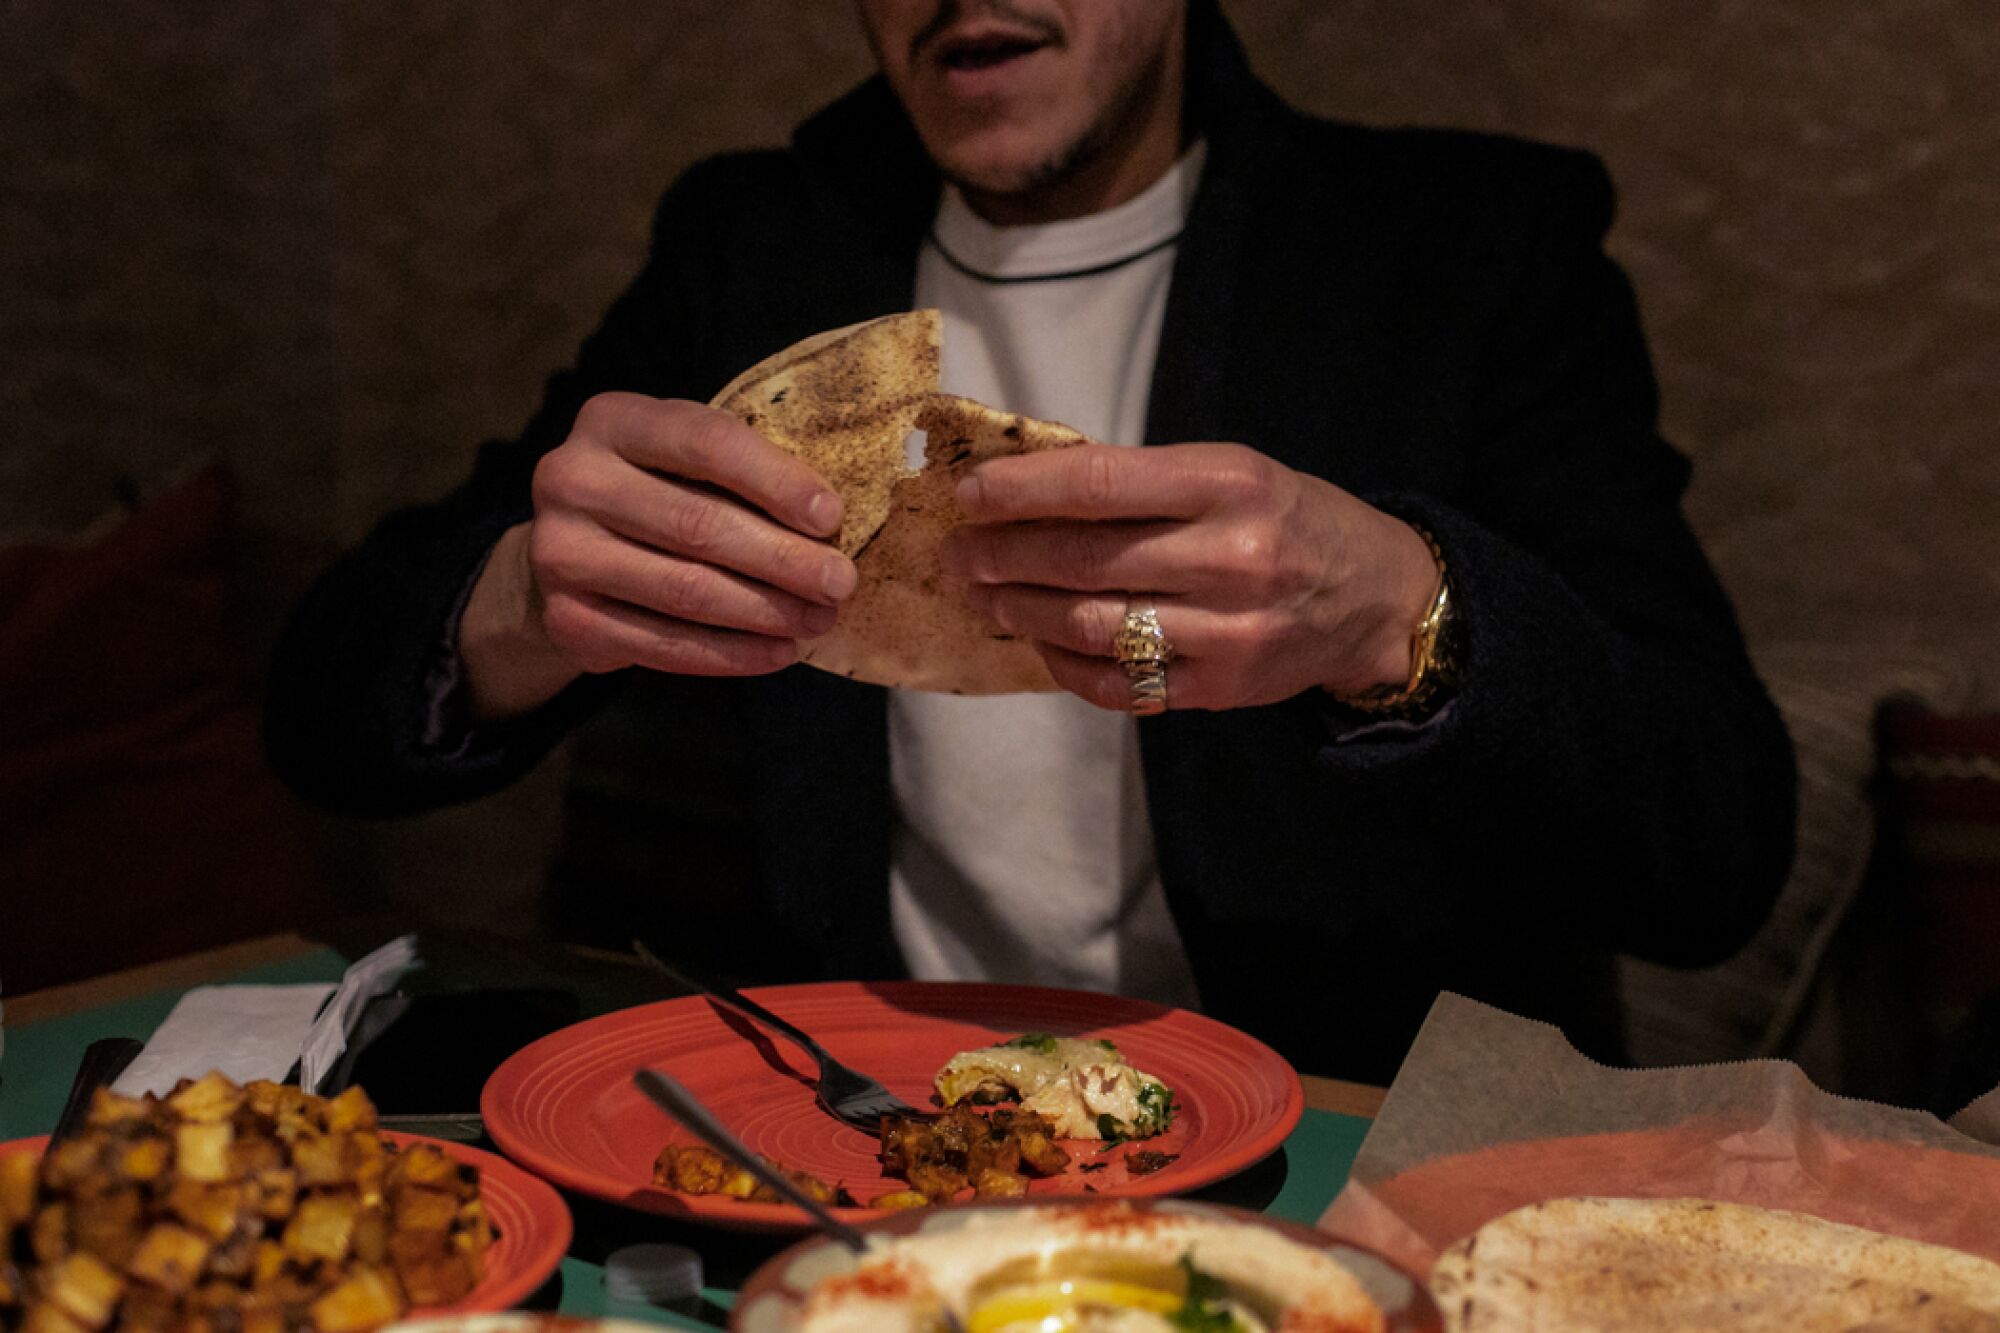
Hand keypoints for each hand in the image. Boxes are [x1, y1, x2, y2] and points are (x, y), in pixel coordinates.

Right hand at [459, 392, 857, 719]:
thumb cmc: (657, 493)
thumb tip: (830, 524)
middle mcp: (572, 479)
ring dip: (764, 611)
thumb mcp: (687, 462)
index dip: (776, 481)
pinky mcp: (565, 619)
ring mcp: (559, 552)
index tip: (831, 518)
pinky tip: (777, 652)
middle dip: (782, 559)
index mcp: (613, 420)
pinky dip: (730, 654)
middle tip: (839, 583)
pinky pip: (662, 645)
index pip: (706, 443)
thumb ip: (742, 475)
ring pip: (684, 591)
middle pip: (697, 525)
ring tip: (817, 620)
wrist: (572, 553)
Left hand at [936, 442, 1439, 711]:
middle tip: (956, 553)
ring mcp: (1225, 633)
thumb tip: (1027, 482)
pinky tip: (1035, 640)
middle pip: (1082, 561)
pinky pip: (1117, 683)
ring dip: (1019, 610)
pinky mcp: (1218, 689)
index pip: (1099, 485)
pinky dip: (1063, 662)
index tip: (968, 494)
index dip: (1020, 491)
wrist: (1374, 598)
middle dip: (1001, 556)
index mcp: (1229, 486)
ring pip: (1091, 626)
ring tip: (981, 595)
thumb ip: (1141, 480)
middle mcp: (1230, 559)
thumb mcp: (1231, 471)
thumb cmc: (1286, 519)